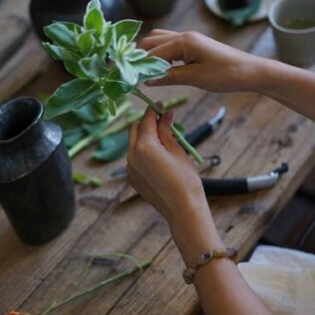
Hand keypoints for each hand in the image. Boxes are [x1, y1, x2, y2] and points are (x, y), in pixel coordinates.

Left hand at [127, 104, 205, 226]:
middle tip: (162, 120)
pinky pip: (134, 159)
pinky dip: (143, 153)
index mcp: (144, 146)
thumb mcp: (177, 150)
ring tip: (164, 140)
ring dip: (144, 138)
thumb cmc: (185, 179)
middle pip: (134, 130)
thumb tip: (165, 115)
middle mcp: (131, 156)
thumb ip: (167, 131)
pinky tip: (158, 157)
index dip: (154, 110)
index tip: (161, 105)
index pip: (146, 120)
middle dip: (146, 123)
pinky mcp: (132, 179)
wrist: (183, 209)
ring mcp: (129, 169)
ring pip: (133, 145)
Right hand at [139, 29, 260, 92]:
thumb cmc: (227, 74)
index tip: (126, 78)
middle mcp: (184, 35)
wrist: (251, 71)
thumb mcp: (196, 78)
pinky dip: (160, 56)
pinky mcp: (193, 45)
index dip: (138, 66)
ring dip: (150, 55)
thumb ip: (169, 77)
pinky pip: (170, 46)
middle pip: (151, 41)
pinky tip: (160, 70)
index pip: (152, 52)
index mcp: (184, 41)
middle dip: (140, 57)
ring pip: (159, 41)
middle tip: (132, 76)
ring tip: (144, 73)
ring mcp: (189, 39)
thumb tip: (146, 80)